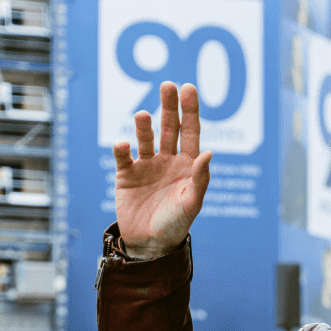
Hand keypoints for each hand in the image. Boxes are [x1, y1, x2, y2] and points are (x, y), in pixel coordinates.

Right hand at [113, 81, 211, 259]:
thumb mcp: (191, 203)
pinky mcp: (126, 175)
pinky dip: (121, 149)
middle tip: (168, 85)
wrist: (150, 245)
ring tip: (143, 116)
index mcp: (187, 165)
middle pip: (169, 128)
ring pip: (145, 138)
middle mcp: (167, 161)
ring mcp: (146, 166)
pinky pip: (123, 157)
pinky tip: (123, 145)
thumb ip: (200, 179)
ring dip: (144, 126)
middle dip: (169, 107)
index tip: (189, 89)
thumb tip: (209, 153)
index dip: (190, 111)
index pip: (190, 132)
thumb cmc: (176, 225)